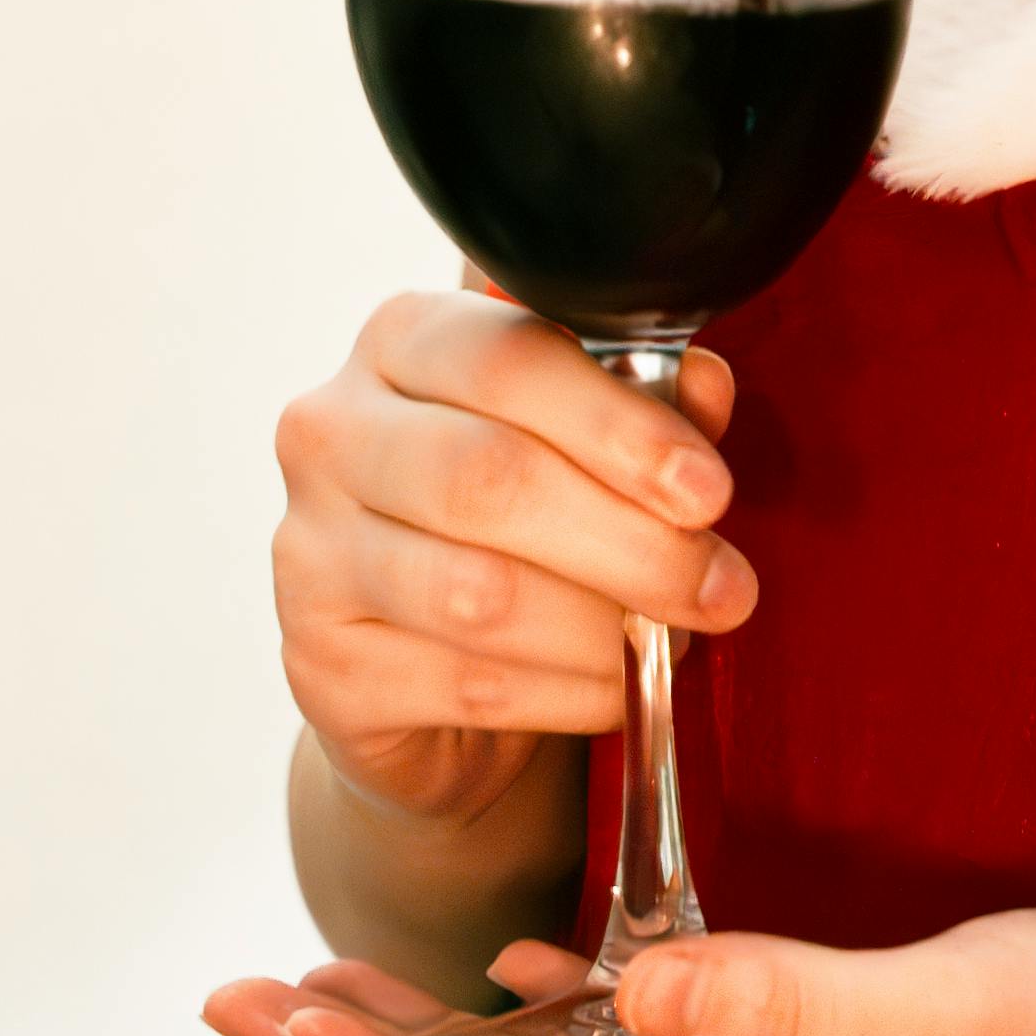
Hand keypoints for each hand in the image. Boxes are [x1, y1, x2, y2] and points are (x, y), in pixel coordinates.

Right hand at [270, 289, 750, 834]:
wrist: (429, 673)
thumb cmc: (519, 524)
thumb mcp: (588, 445)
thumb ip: (644, 405)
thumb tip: (705, 385)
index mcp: (402, 341)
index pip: (509, 358)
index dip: (621, 425)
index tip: (709, 491)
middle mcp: (332, 432)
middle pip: (489, 477)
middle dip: (632, 542)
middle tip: (724, 590)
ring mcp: (310, 551)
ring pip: (479, 592)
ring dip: (605, 628)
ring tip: (675, 640)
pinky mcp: (321, 665)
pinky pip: (469, 684)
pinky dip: (569, 694)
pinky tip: (615, 689)